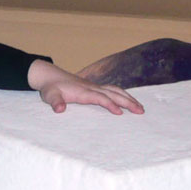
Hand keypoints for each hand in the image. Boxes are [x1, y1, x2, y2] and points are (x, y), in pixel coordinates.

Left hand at [27, 59, 142, 114]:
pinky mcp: (95, 87)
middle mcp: (92, 88)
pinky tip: (129, 101)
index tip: (120, 113)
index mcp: (83, 91)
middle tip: (141, 111)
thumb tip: (59, 109)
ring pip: (116, 91)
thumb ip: (55, 102)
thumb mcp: (49, 96)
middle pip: (113, 93)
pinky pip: (112, 90)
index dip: (110, 105)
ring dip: (128, 98)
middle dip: (127, 102)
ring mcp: (94, 87)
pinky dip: (123, 95)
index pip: (100, 98)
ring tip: (140, 108)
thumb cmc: (50, 88)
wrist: (50, 76)